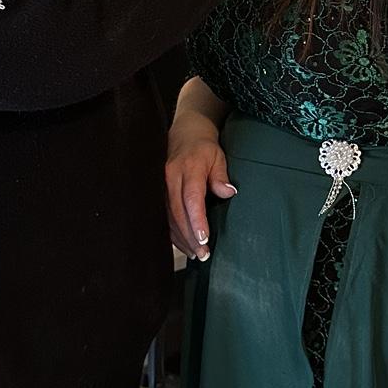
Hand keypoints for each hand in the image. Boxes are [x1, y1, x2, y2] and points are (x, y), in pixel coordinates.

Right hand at [165, 109, 233, 260]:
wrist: (185, 134)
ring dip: (181, 237)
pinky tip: (182, 243)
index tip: (204, 238)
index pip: (192, 199)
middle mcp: (171, 177)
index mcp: (188, 169)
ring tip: (195, 253)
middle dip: (190, 236)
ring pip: (169, 217)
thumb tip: (228, 192)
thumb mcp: (218, 157)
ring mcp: (162, 185)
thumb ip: (221, 176)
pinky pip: (163, 215)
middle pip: (178, 212)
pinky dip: (172, 231)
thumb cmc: (204, 148)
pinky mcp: (158, 191)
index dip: (196, 220)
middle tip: (203, 254)